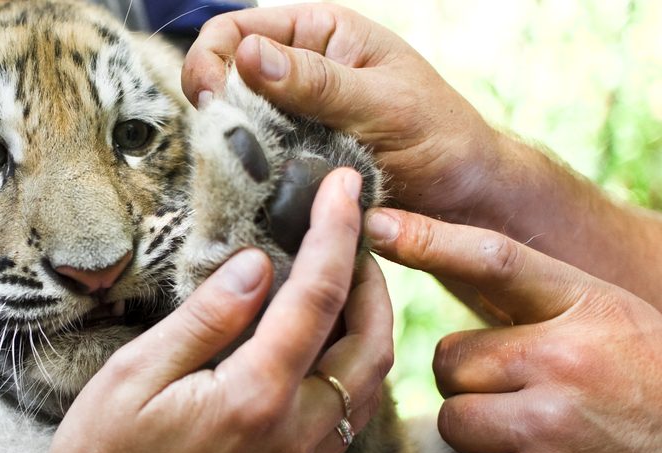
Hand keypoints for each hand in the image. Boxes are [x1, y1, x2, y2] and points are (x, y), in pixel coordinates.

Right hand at [0, 169, 392, 452]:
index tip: (343, 185)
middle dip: (372, 277)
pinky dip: (350, 365)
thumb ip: (206, 317)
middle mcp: (293, 435)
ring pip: (367, 383)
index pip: (317, 298)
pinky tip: (318, 342)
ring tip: (338, 277)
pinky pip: (347, 414)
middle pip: (370, 342)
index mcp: (254, 399)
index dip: (336, 232)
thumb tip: (258, 264)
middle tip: (348, 230)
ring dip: (368, 323)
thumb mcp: (135, 373)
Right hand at [181, 4, 503, 222]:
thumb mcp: (382, 102)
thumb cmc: (441, 137)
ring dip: (233, 150)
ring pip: (232, 129)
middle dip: (217, 109)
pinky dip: (250, 179)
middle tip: (226, 143)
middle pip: (223, 80)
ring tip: (249, 172)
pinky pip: (252, 168)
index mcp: (319, 35)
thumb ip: (316, 82)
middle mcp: (297, 74)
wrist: (465, 199)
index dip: (211, 60)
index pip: (236, 31)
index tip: (209, 100)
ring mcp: (291, 122)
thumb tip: (247, 55)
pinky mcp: (291, 165)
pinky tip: (259, 191)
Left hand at [367, 207, 661, 452]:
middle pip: (450, 361)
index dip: (430, 239)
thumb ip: (541, 305)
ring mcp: (550, 424)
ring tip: (540, 441)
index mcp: (586, 306)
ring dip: (481, 436)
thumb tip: (446, 279)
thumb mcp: (611, 323)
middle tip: (529, 401)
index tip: (377, 223)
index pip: (494, 260)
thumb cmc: (649, 392)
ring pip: (453, 420)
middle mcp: (564, 358)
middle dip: (473, 385)